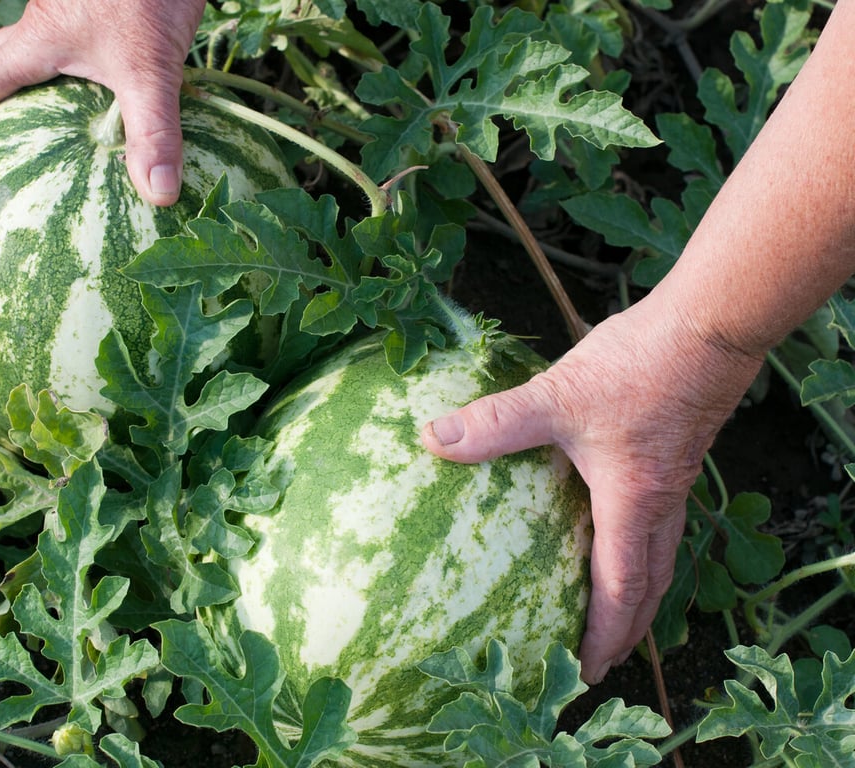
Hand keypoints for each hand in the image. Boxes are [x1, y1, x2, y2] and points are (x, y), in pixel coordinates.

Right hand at [0, 0, 205, 205]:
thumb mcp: (151, 69)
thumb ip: (153, 131)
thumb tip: (157, 194)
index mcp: (39, 41)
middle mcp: (47, 26)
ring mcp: (72, 16)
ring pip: (26, 55)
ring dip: (14, 88)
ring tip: (16, 125)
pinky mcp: (99, 13)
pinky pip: (65, 52)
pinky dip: (60, 79)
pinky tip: (90, 100)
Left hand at [421, 298, 763, 683]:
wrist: (707, 326)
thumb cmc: (638, 365)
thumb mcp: (556, 395)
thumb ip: (496, 421)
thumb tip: (433, 439)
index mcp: (633, 502)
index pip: (620, 588)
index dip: (602, 633)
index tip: (584, 668)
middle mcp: (663, 500)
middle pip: (651, 583)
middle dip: (627, 628)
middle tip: (602, 659)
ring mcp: (677, 478)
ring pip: (662, 553)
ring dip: (639, 590)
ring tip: (614, 609)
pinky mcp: (679, 453)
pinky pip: (663, 518)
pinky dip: (642, 544)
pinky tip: (617, 524)